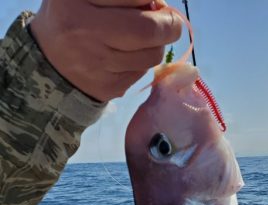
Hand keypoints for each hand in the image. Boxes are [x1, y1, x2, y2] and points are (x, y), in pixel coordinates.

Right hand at [30, 0, 181, 101]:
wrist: (49, 65)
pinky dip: (142, 62)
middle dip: (169, 24)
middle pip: (149, 29)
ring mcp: (96, 64)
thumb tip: (160, 4)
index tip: (155, 2)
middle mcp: (84, 31)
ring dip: (157, 45)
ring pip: (151, 54)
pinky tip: (128, 56)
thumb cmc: (74, 18)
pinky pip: (142, 72)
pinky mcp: (107, 87)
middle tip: (172, 23)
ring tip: (145, 38)